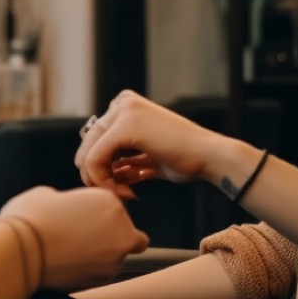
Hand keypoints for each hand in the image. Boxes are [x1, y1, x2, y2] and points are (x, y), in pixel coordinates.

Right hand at [0, 186, 149, 291]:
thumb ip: (68, 201)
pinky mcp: (103, 280)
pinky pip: (101, 274)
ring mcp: (115, 257)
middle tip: (82, 241)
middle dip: (110, 238)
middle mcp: (121, 229)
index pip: (114, 210)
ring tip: (72, 256)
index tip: (80, 221)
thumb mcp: (49, 194)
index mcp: (109, 202)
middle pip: (126, 235)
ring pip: (116, 257)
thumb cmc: (31, 219)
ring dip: (101, 257)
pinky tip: (69, 267)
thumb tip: (64, 208)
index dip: (98, 216)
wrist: (21, 251)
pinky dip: (90, 272)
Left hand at [74, 91, 219, 199]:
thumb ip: (123, 159)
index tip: (119, 188)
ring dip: (102, 181)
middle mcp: (122, 103)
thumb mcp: (147, 155)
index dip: (99, 168)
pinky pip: (95, 159)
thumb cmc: (183, 158)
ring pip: (89, 154)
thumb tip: (94, 172)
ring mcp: (123, 111)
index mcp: (126, 105)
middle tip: (118, 195)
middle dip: (97, 176)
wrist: (209, 156)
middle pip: (88, 146)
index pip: (94, 140)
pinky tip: (130, 193)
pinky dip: (106, 182)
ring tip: (125, 194)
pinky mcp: (125, 126)